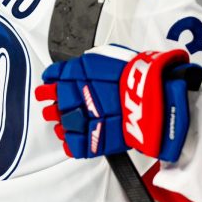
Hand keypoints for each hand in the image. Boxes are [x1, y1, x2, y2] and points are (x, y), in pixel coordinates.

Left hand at [35, 45, 201, 161]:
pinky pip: (71, 145)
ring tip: (69, 122)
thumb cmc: (136, 74)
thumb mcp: (109, 56)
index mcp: (73, 74)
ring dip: (62, 123)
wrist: (151, 96)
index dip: (52, 82)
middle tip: (60, 106)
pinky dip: (72, 142)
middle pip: (50, 103)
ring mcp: (78, 120)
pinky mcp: (89, 141)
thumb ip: (90, 64)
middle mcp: (70, 97)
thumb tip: (83, 66)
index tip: (54, 84)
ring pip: (59, 124)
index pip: (51, 77)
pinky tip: (77, 138)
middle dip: (54, 105)